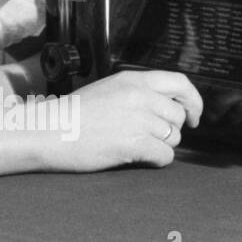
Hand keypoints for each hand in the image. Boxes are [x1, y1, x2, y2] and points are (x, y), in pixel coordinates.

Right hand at [51, 69, 202, 171]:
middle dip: (171, 130)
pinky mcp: (134, 143)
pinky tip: (138, 159)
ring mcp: (139, 119)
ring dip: (161, 146)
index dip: (193, 101)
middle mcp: (140, 96)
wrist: (48, 131)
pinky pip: (164, 156)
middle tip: (153, 138)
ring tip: (136, 147)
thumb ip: (136, 93)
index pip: (181, 83)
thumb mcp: (107, 90)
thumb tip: (163, 108)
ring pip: (173, 138)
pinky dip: (156, 161)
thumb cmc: (71, 115)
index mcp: (134, 80)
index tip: (193, 116)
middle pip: (179, 116)